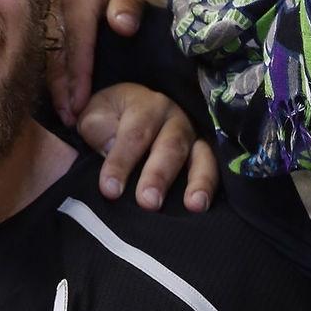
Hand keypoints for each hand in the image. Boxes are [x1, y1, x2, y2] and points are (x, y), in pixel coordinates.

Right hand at [56, 0, 147, 120]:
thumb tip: (121, 27)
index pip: (77, 43)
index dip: (79, 76)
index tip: (81, 103)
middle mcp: (64, 6)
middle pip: (58, 54)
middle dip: (62, 89)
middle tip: (71, 119)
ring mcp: (62, 12)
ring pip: (54, 55)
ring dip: (58, 86)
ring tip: (66, 114)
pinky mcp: (66, 17)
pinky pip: (58, 49)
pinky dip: (60, 74)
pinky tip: (64, 94)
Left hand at [77, 83, 218, 212]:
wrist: (128, 113)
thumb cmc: (109, 120)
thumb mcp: (94, 117)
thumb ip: (97, 130)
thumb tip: (110, 147)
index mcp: (145, 105)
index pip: (134, 135)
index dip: (122, 163)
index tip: (110, 189)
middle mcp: (175, 119)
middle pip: (170, 146)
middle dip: (159, 175)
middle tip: (148, 201)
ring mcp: (194, 137)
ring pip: (201, 156)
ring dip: (199, 182)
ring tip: (194, 204)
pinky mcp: (205, 155)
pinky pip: (216, 169)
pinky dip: (213, 187)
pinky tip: (205, 205)